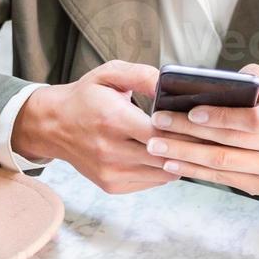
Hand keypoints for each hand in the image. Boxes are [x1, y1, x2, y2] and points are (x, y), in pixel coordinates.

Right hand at [13, 59, 184, 194]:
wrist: (53, 125)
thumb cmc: (86, 97)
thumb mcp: (110, 74)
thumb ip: (141, 75)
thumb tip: (168, 84)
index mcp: (112, 119)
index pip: (160, 133)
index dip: (183, 129)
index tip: (199, 121)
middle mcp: (110, 150)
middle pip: (164, 156)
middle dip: (188, 146)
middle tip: (205, 135)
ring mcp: (110, 172)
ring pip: (162, 173)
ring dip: (179, 160)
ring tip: (190, 145)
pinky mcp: (112, 184)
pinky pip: (152, 182)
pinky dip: (164, 170)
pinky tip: (167, 155)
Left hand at [144, 63, 258, 197]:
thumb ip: (251, 77)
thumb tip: (217, 82)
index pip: (255, 119)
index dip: (222, 116)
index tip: (192, 111)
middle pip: (232, 142)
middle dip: (190, 132)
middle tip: (159, 123)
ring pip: (223, 163)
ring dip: (185, 154)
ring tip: (156, 145)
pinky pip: (222, 179)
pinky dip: (193, 170)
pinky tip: (171, 162)